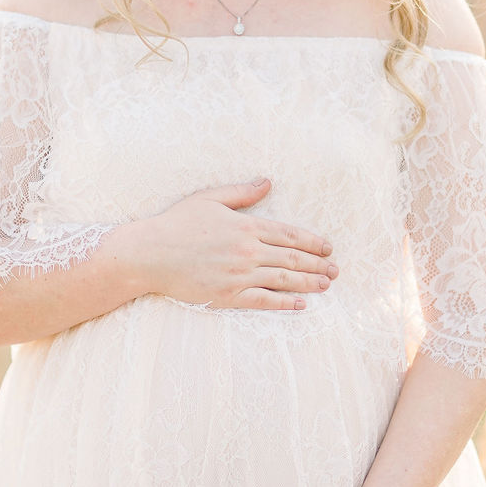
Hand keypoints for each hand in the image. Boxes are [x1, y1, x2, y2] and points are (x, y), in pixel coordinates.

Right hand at [127, 178, 338, 309]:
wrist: (149, 254)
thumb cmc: (177, 224)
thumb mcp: (209, 198)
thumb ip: (242, 192)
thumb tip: (268, 182)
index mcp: (245, 226)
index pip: (288, 234)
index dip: (312, 241)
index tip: (328, 247)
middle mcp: (247, 251)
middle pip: (291, 258)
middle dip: (317, 264)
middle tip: (335, 270)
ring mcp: (238, 275)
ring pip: (283, 279)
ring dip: (308, 282)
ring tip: (326, 285)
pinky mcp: (228, 296)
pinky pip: (263, 301)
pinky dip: (284, 303)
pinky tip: (301, 304)